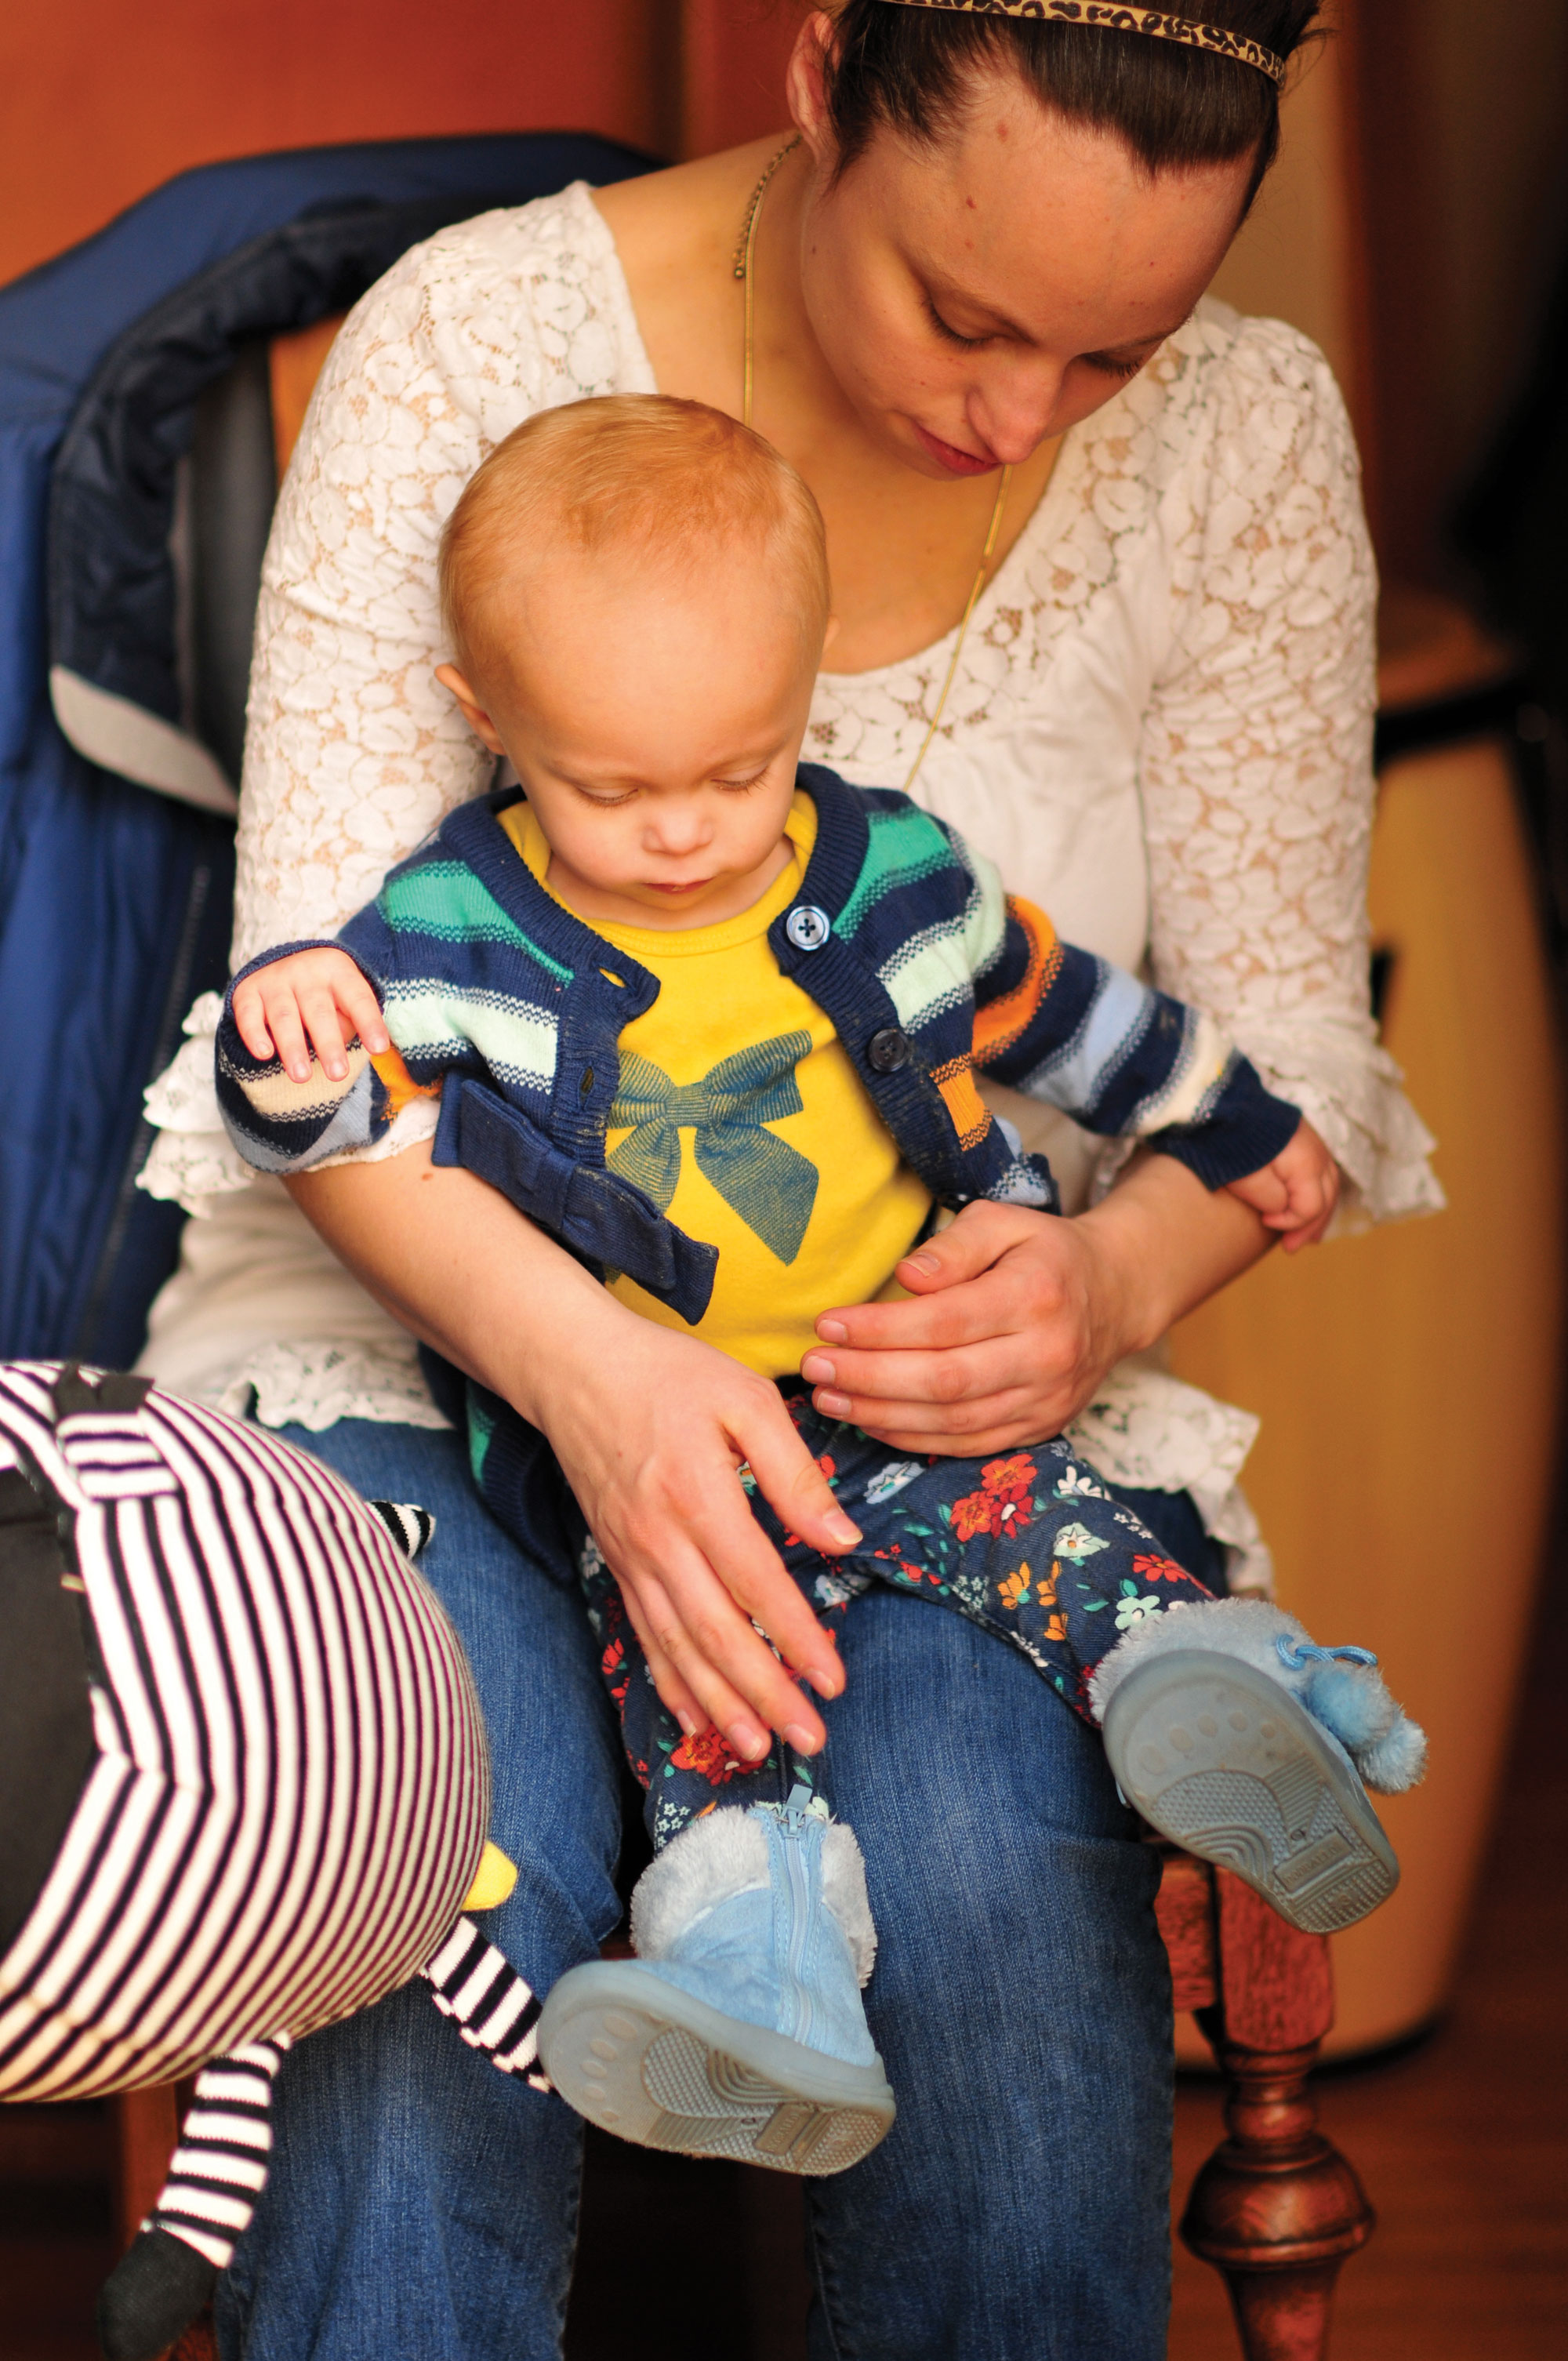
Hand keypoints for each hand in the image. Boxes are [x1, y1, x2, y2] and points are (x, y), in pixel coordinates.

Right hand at [232, 948, 388, 1083]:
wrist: (284, 961)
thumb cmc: (327, 993)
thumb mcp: (345, 999)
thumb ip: (348, 1021)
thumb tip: (339, 1043)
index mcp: (338, 971)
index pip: (358, 999)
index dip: (369, 1023)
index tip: (380, 1049)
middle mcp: (306, 972)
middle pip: (319, 1011)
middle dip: (329, 1044)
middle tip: (338, 1074)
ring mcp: (275, 980)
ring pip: (284, 1016)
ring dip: (293, 1047)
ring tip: (302, 1076)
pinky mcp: (247, 991)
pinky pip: (249, 1015)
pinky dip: (254, 1034)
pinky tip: (264, 1053)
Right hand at [533, 1305, 861, 1761]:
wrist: (576, 1369)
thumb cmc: (670, 1375)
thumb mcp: (746, 1400)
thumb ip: (793, 1472)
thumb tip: (842, 1539)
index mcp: (698, 1496)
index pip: (756, 1583)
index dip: (795, 1637)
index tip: (834, 1678)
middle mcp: (659, 1540)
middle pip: (716, 1633)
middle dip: (766, 1694)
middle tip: (811, 1740)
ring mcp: (632, 1557)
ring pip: (677, 1647)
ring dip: (720, 1705)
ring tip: (759, 1749)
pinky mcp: (617, 1562)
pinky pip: (644, 1635)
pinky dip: (670, 1683)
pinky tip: (695, 1720)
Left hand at [796, 1156, 1277, 1453]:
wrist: (1116, 1297)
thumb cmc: (1045, 1253)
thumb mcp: (1004, 1222)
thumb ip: (953, 1245)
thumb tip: (905, 1278)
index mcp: (1036, 1295)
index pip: (944, 1322)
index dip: (879, 1329)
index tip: (827, 1323)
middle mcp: (1046, 1355)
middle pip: (943, 1381)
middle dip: (868, 1379)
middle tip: (813, 1368)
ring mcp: (1045, 1400)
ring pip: (951, 1422)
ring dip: (880, 1415)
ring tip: (827, 1398)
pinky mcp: (1039, 1428)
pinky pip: (967, 1444)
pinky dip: (912, 1438)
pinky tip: (871, 1420)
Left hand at [1224, 1119, 1339, 1251]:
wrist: (1219, 1102)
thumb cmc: (1230, 1141)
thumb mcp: (1244, 1178)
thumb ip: (1270, 1200)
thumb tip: (1281, 1209)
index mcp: (1306, 1163)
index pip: (1311, 1206)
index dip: (1290, 1221)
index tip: (1264, 1223)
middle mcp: (1317, 1152)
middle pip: (1326, 1197)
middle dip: (1309, 1225)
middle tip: (1289, 1248)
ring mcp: (1312, 1143)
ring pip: (1327, 1185)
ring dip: (1316, 1212)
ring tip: (1303, 1236)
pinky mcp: (1301, 1139)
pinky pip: (1318, 1173)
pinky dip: (1314, 1194)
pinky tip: (1301, 1205)